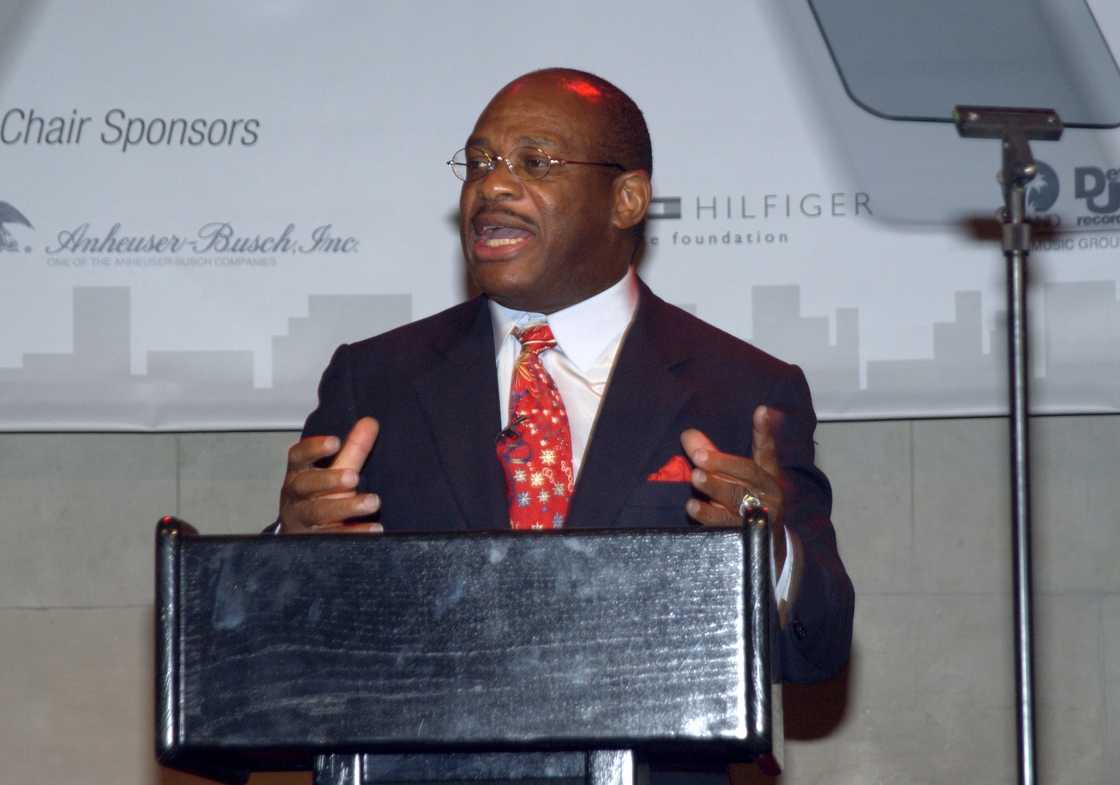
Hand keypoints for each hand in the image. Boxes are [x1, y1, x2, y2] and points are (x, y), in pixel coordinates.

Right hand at [278, 416, 382, 533]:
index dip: (313, 448)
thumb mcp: (335, 472)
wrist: (302, 538)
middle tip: (354, 477)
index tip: (334, 441)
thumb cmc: (319, 497)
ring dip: (345, 507)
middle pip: (305, 486)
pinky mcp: (313, 543)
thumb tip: (370, 422)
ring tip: (372, 502)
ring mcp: (301, 522)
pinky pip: (331, 539)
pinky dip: (353, 534)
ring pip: (318, 513)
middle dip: (328, 480)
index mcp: (298, 474)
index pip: (298, 457)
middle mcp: (295, 497)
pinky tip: (373, 529)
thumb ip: (353, 449)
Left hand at [681, 406, 786, 566]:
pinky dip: (708, 516)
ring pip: (737, 500)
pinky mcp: (744, 538)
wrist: (765, 547)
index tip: (760, 410)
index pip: (766, 450)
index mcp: (767, 475)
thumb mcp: (734, 479)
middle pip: (748, 475)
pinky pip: (725, 526)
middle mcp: (767, 494)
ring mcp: (757, 517)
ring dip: (715, 488)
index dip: (764, 431)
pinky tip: (693, 508)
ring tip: (695, 477)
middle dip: (723, 464)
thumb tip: (687, 434)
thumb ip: (712, 455)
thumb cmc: (747, 502)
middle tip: (699, 457)